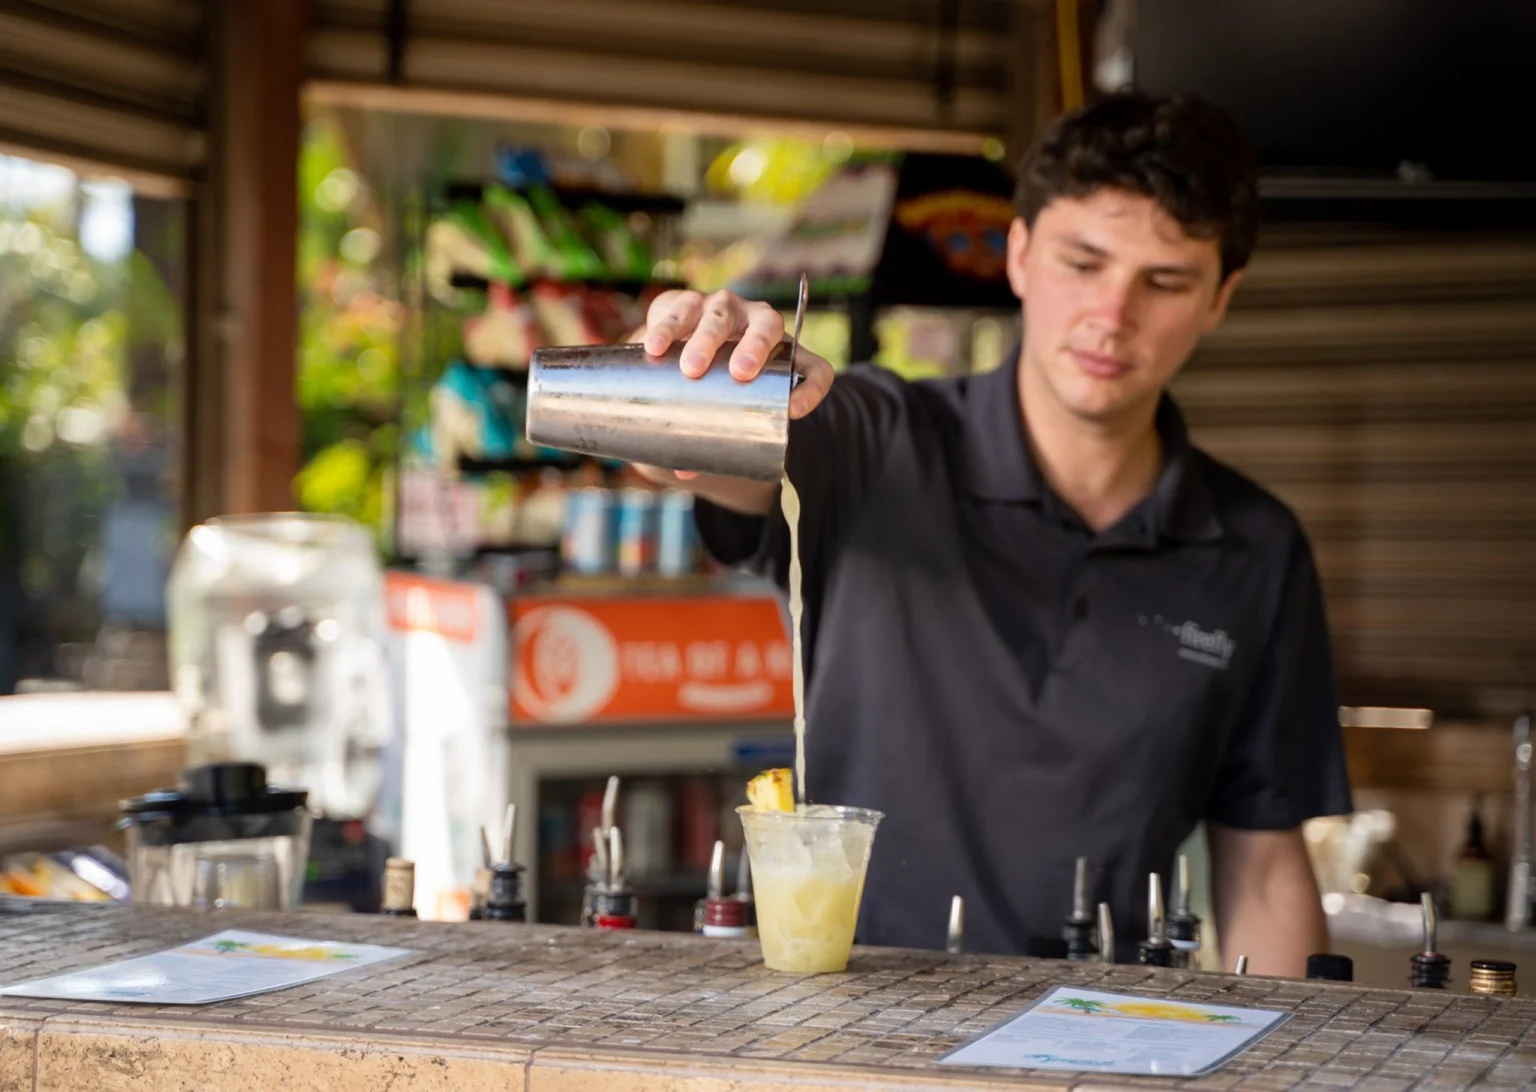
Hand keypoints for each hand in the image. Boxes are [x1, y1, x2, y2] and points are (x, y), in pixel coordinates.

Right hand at [642, 288, 833, 421]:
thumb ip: (713, 434)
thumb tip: (684, 471)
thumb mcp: (725, 402)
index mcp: (781, 352)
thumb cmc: (715, 378)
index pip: (813, 369)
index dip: (813, 388)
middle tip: (740, 374)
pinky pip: (678, 311)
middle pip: (768, 327)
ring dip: (707, 339)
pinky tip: (655, 346)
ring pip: (721, 315)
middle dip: (756, 348)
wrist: (682, 336)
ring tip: (692, 368)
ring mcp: (723, 307)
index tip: (794, 412)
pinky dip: (666, 328)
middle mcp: (758, 321)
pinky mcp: (687, 302)